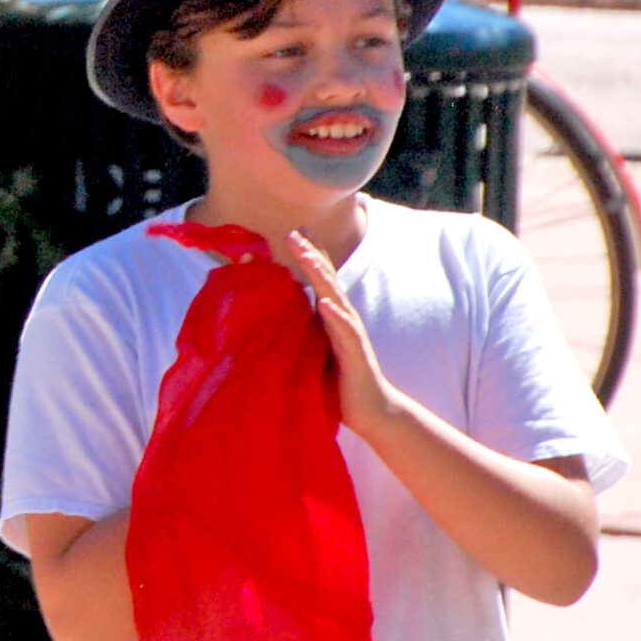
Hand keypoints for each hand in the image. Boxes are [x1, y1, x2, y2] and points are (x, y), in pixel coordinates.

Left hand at [282, 231, 401, 435]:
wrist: (369, 409)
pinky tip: (325, 303)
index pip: (321, 279)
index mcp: (331, 315)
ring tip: (307, 255)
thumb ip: (300, 328)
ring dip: (321, 275)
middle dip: (312, 254)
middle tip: (295, 231)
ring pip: (335, 298)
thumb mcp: (312, 347)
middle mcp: (343, 318)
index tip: (295, 230)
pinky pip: (345, 332)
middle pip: (327, 280)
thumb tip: (272, 315)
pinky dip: (335, 316)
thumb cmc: (337, 379)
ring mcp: (350, 334)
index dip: (311, 254)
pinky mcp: (355, 354)